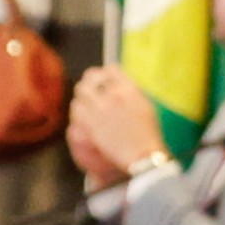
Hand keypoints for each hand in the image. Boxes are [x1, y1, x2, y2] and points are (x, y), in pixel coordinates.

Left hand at [65, 67, 156, 186]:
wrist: (142, 155)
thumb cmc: (148, 133)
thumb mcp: (145, 105)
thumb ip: (130, 91)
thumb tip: (118, 84)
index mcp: (129, 89)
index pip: (111, 69)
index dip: (106, 73)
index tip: (105, 79)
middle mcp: (112, 95)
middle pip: (91, 77)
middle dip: (90, 81)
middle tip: (91, 87)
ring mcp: (99, 109)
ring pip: (80, 91)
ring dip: (83, 95)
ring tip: (86, 101)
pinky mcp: (90, 124)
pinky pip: (77, 108)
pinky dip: (78, 109)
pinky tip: (83, 115)